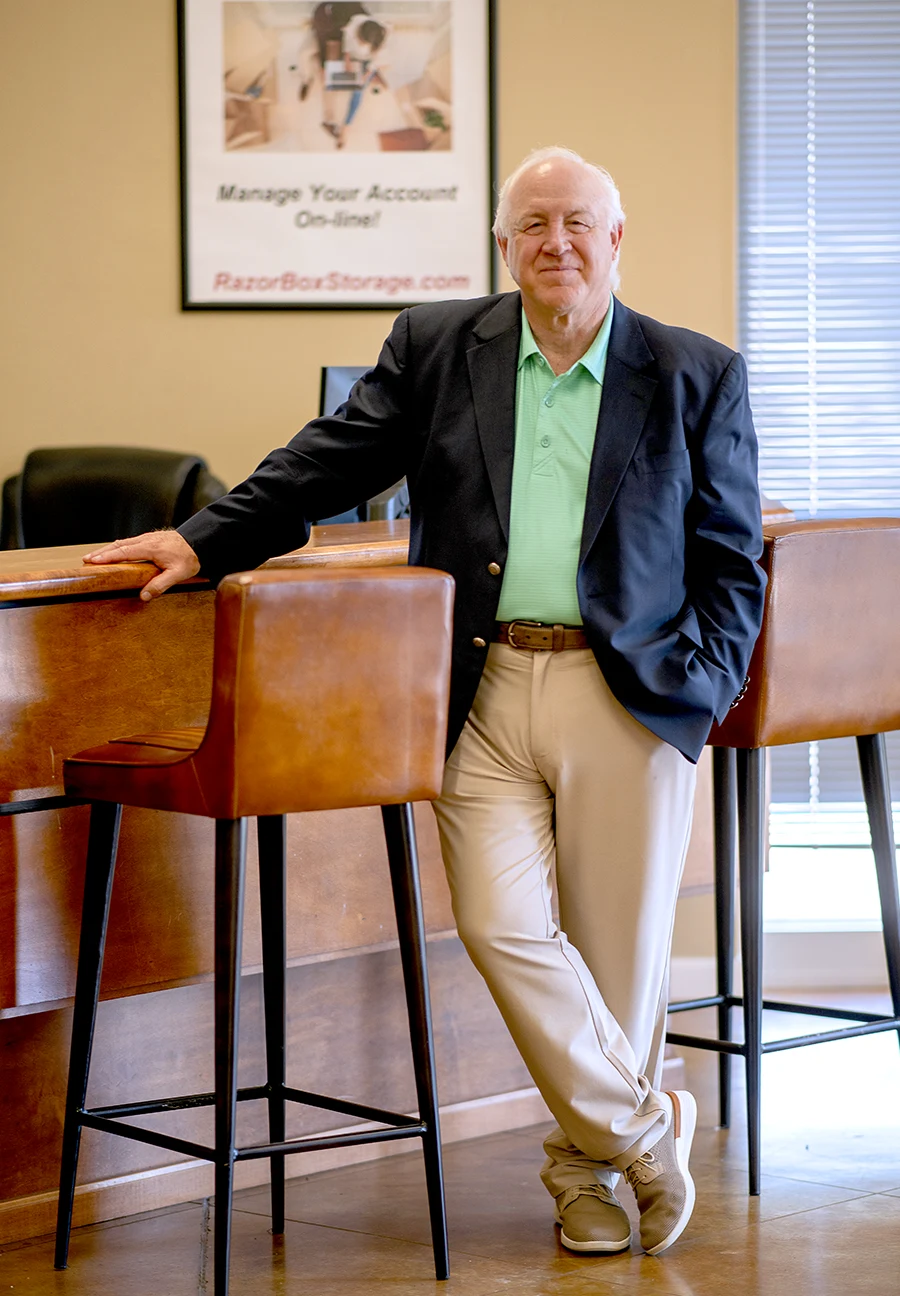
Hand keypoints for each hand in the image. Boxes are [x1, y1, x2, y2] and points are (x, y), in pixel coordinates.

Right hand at [84, 531, 200, 601]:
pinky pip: (130, 542)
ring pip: (124, 542)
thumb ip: (160, 585)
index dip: (107, 557)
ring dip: (108, 549)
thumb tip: (143, 596)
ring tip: (95, 556)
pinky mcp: (151, 538)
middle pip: (119, 545)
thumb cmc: (190, 557)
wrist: (201, 541)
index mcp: (150, 548)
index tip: (91, 560)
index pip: (123, 552)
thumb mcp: (178, 574)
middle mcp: (146, 540)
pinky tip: (115, 552)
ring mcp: (148, 538)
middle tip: (86, 559)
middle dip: (101, 552)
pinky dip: (119, 546)